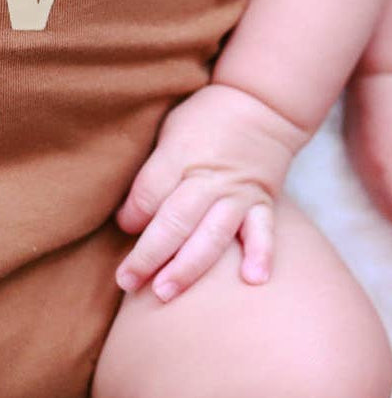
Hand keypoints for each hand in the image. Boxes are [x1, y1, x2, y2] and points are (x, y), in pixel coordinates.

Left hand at [115, 84, 307, 298]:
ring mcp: (239, 193)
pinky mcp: (262, 202)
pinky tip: (253, 279)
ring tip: (166, 292)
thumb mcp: (169, 132)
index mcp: (180, 155)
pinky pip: (263, 231)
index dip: (130, 217)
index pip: (148, 194)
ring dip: (189, 266)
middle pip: (175, 221)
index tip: (123, 227)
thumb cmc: (206, 119)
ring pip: (212, 234)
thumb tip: (132, 220)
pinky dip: (261, 255)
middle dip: (149, 255)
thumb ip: (152, 173)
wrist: (263, 105)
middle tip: (128, 282)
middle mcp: (210, 177)